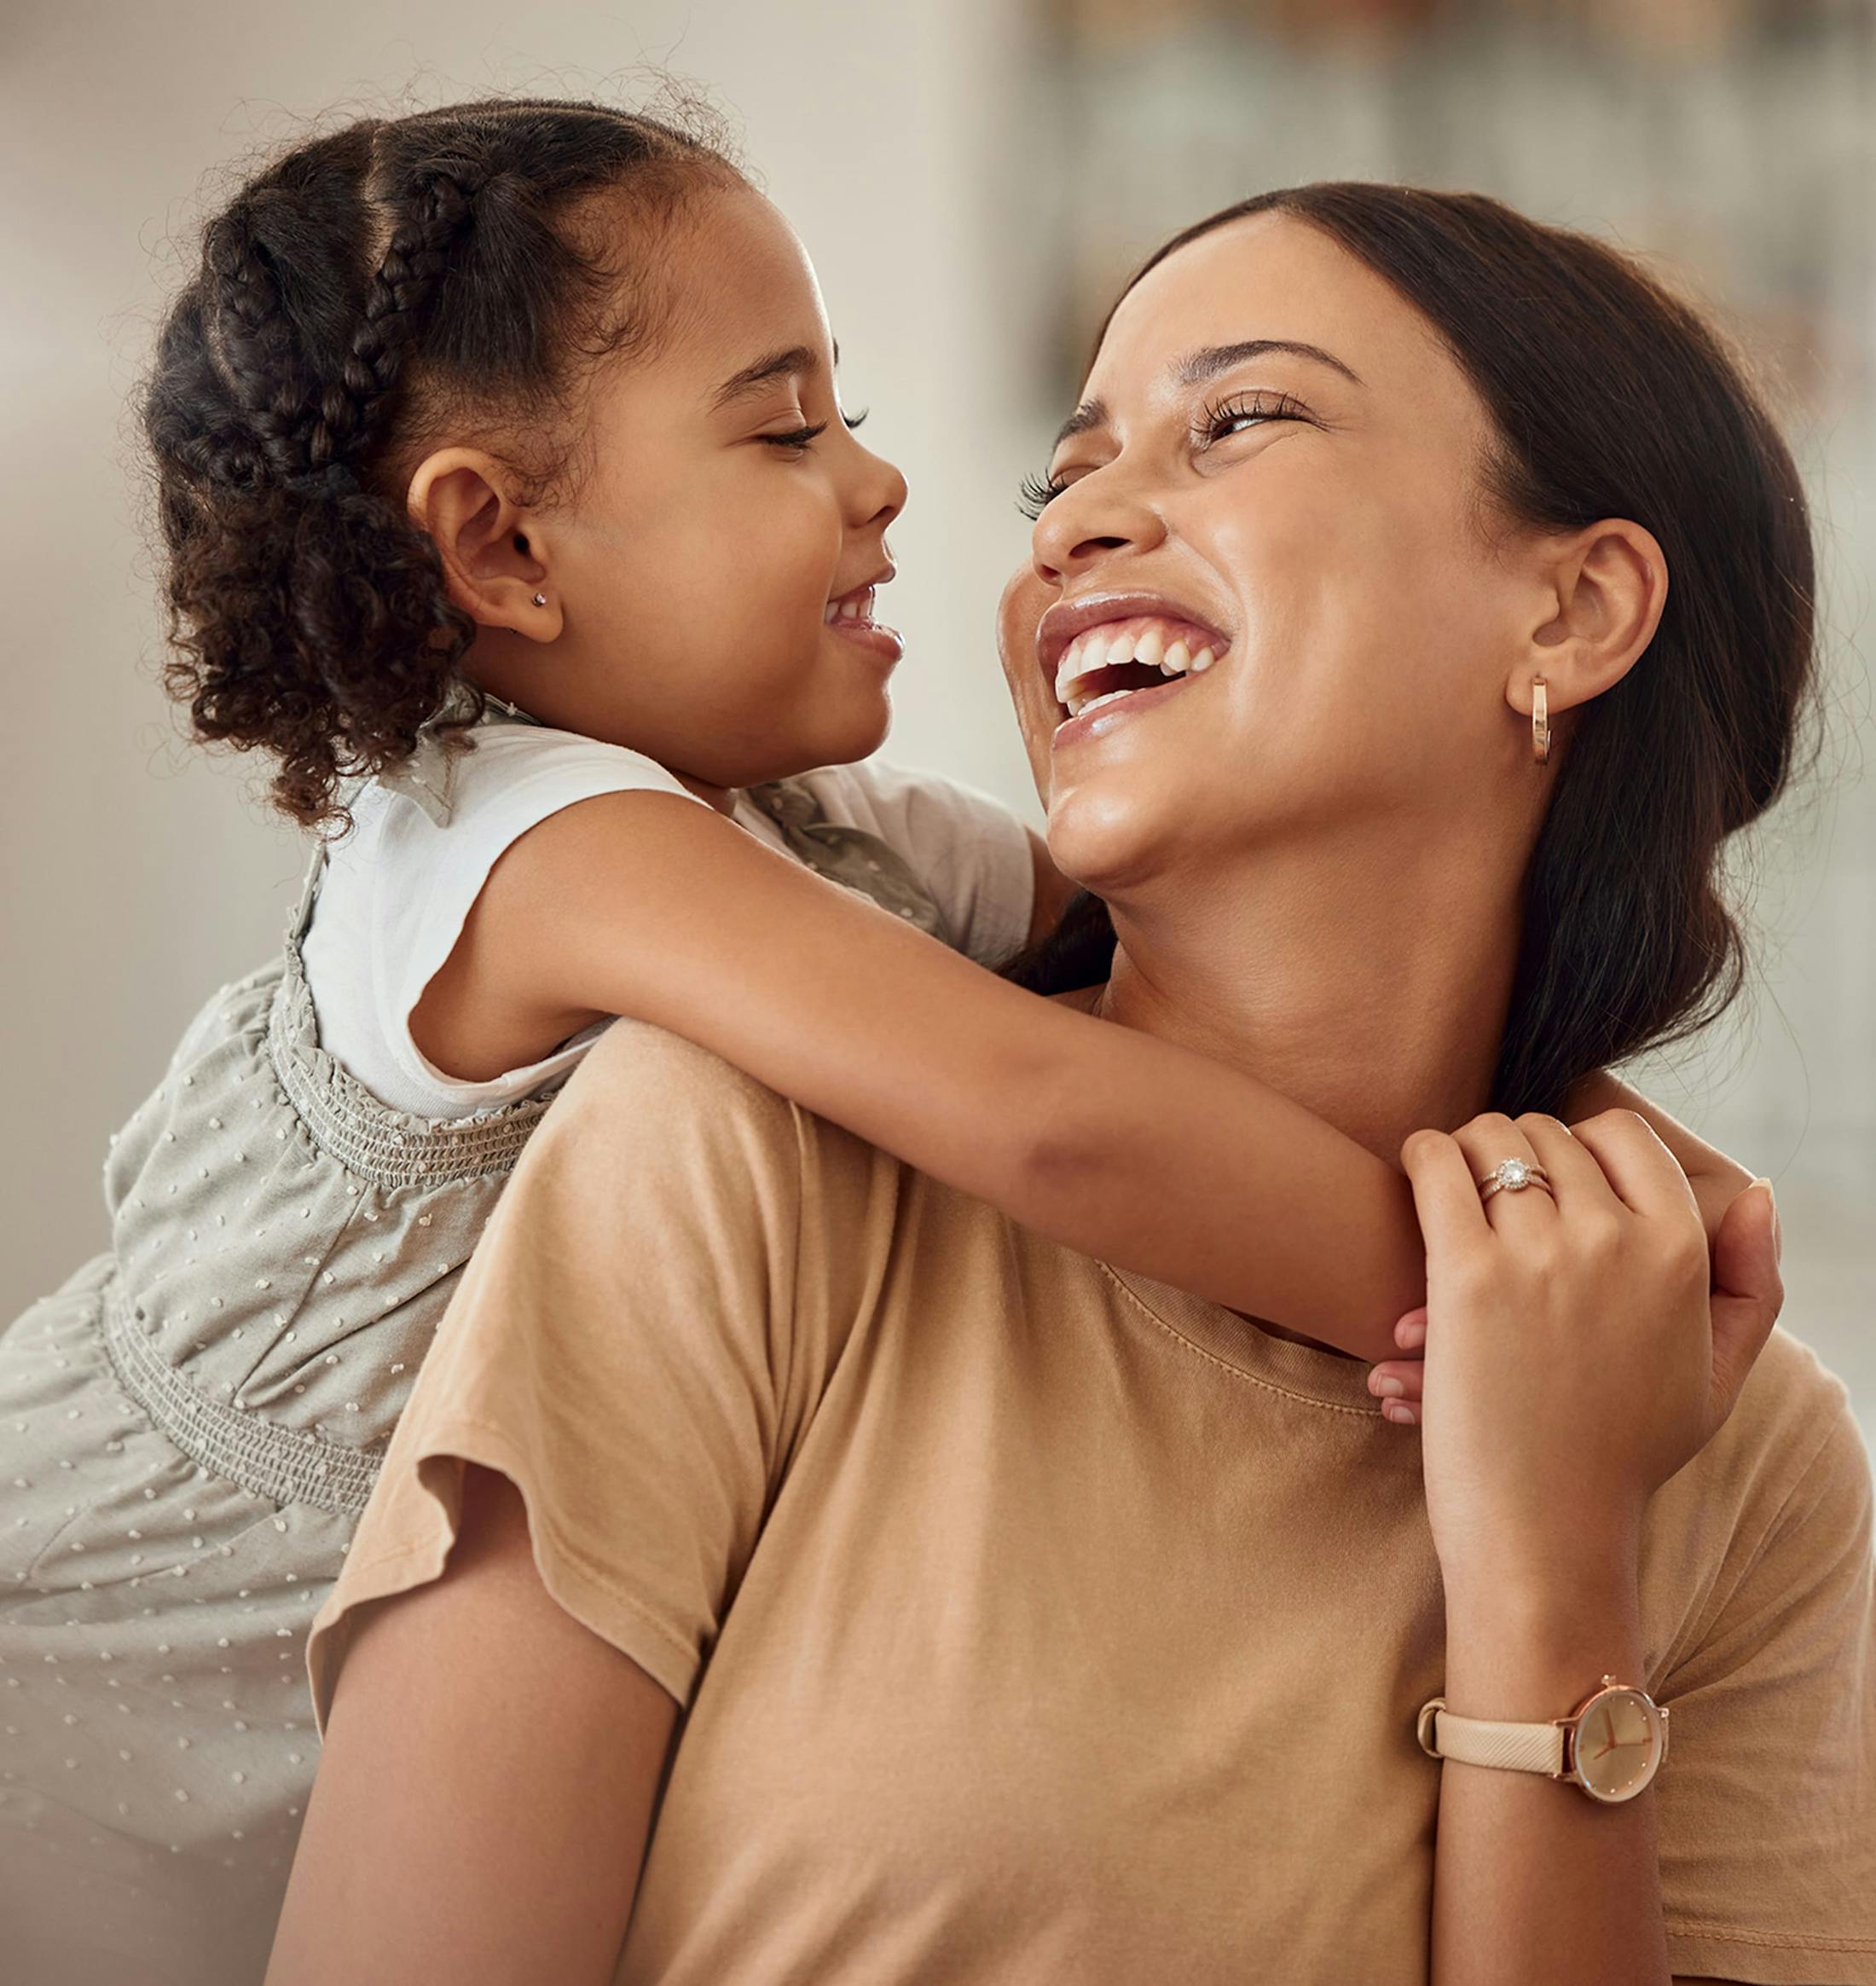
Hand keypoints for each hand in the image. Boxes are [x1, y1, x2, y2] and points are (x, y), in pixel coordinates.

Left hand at [1391, 1109, 1783, 1602]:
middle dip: (1516, 1153)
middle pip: (1547, 1134)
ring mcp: (1541, 1254)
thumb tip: (1758, 1189)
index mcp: (1680, 1252)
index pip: (1624, 1135)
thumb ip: (1751, 1279)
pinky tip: (1418, 1174)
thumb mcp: (1716, 1373)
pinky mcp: (1466, 1275)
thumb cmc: (1623, 1453)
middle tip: (1492, 1189)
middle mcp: (1616, 1239)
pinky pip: (1436, 1165)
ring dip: (1465, 1152)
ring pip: (1490, 1139)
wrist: (1547, 1528)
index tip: (1554, 1176)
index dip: (1582, 1144)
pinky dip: (1422, 1156)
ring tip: (1451, 1184)